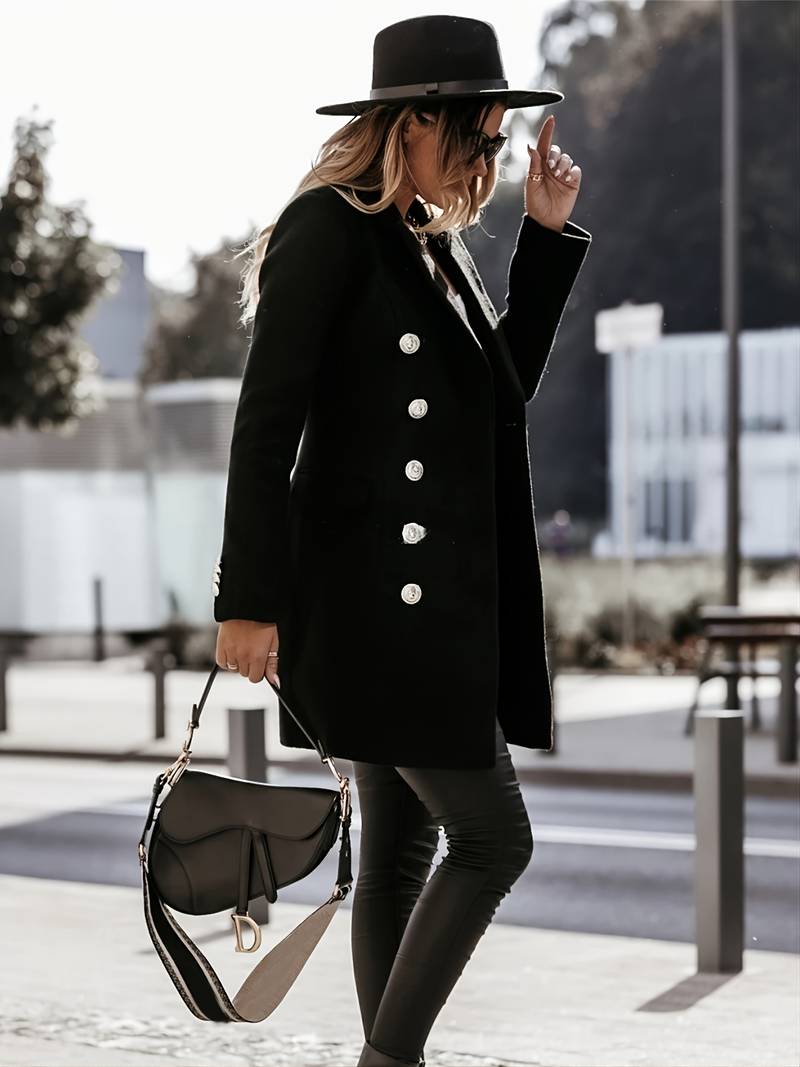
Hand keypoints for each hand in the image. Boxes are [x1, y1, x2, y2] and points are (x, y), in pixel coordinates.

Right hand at [216, 620, 279, 685]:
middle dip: (250, 666)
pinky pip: (222, 663)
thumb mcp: (274, 641)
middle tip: (252, 651)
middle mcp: (243, 656)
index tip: (260, 664)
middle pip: (245, 674)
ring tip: (243, 648)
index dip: (259, 672)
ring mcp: (231, 652)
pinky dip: (227, 660)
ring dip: (239, 663)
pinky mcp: (221, 646)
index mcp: (258, 656)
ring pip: (233, 669)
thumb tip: (274, 681)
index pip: (255, 678)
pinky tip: (233, 651)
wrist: (248, 605)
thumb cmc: (263, 620)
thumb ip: (273, 663)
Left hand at [525, 115, 582, 232]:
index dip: (547, 132)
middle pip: (556, 151)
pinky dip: (572, 172)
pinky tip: (566, 180)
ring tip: (558, 176)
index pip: (544, 145)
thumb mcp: (531, 183)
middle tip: (551, 169)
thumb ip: (533, 165)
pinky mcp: (573, 181)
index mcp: (540, 166)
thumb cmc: (535, 203)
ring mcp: (563, 174)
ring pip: (567, 159)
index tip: (552, 119)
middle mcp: (552, 167)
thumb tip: (531, 147)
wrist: (546, 219)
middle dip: (555, 156)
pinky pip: (576, 169)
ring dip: (562, 165)